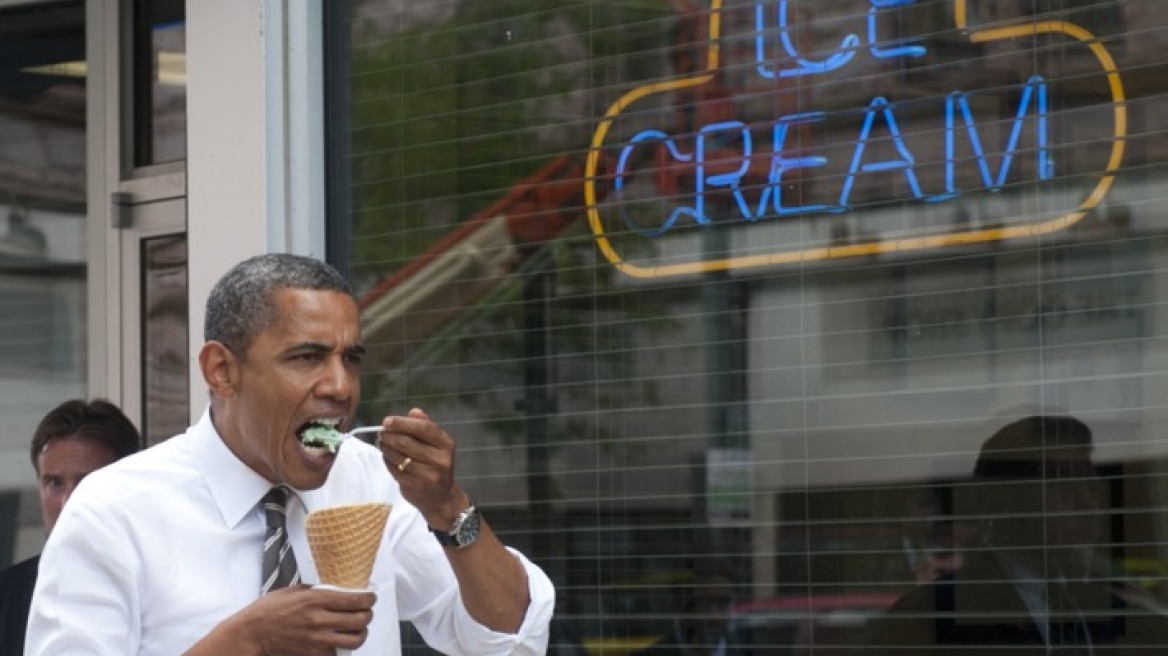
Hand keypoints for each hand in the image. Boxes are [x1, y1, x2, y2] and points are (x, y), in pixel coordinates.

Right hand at [231, 585, 375, 655]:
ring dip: (361, 632)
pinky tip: (340, 638)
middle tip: (366, 611)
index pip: (355, 600)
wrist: (252, 634)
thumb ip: (315, 590)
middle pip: (360, 619)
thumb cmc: (267, 611)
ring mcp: (318, 639)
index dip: (369, 599)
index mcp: (315, 600)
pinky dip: (343, 645)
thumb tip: (334, 589)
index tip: (371, 597)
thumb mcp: (293, 591)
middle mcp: (319, 620)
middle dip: (368, 614)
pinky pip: (338, 651)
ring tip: (359, 627)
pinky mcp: (314, 653)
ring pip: (355, 639)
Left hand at [377, 408, 467, 528]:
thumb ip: (425, 426)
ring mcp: (428, 474)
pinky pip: (395, 469)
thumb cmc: (436, 464)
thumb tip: (413, 411)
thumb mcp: (437, 444)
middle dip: (389, 436)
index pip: (423, 428)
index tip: (387, 421)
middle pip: (407, 442)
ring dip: (385, 448)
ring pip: (398, 456)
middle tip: (381, 433)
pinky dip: (387, 461)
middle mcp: (440, 459)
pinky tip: (386, 456)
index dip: (403, 423)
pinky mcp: (416, 486)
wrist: (441, 497)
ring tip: (381, 443)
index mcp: (446, 444)